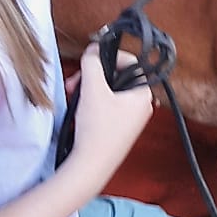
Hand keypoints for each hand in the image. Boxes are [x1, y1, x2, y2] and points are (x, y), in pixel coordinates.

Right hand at [67, 45, 152, 187]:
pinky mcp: (118, 127)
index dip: (109, 56)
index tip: (91, 59)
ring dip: (88, 88)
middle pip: (117, 76)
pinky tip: (77, 107)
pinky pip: (106, 105)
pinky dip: (90, 102)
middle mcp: (141, 105)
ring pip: (108, 90)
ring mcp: (130, 118)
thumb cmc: (97, 130)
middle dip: (92, 75)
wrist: (91, 166)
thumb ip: (92, 63)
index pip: (130, 62)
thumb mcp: (92, 89)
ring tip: (73, 94)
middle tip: (76, 81)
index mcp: (143, 94)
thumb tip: (93, 50)